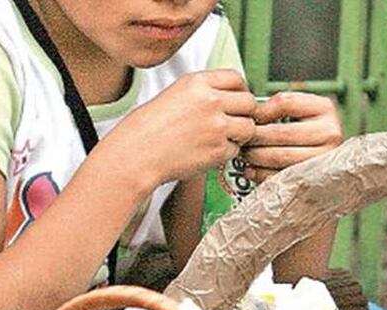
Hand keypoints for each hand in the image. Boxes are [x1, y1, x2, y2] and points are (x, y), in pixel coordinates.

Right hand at [107, 69, 257, 187]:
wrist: (137, 153)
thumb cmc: (150, 128)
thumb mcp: (175, 95)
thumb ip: (204, 92)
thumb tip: (233, 96)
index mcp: (197, 82)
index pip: (236, 78)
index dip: (240, 91)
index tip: (236, 102)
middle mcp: (210, 101)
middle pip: (249, 103)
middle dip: (245, 114)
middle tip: (233, 125)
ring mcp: (216, 126)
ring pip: (249, 128)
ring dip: (240, 136)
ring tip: (220, 140)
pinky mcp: (217, 150)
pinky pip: (235, 150)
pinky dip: (226, 154)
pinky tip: (207, 153)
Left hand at [242, 92, 343, 182]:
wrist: (331, 163)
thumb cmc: (308, 132)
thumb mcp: (300, 112)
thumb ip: (278, 108)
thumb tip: (248, 117)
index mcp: (324, 109)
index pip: (284, 103)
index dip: (261, 111)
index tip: (250, 118)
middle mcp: (329, 133)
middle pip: (280, 133)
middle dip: (254, 137)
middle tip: (240, 139)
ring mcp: (323, 158)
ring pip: (278, 156)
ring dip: (254, 156)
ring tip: (245, 154)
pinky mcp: (313, 179)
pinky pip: (280, 176)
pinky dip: (260, 174)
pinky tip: (251, 170)